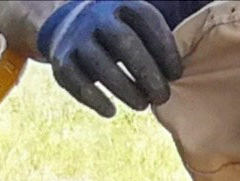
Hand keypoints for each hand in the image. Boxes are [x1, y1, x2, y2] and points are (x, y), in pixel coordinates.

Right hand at [11, 0, 181, 116]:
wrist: (67, 26)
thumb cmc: (116, 33)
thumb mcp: (135, 26)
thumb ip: (155, 44)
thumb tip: (175, 78)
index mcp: (122, 5)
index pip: (148, 23)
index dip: (165, 50)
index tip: (177, 74)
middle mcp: (97, 18)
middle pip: (124, 44)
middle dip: (147, 73)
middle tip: (162, 96)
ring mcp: (77, 39)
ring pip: (101, 66)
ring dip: (125, 90)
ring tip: (142, 105)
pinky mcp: (62, 63)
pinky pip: (80, 85)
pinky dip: (97, 101)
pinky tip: (112, 111)